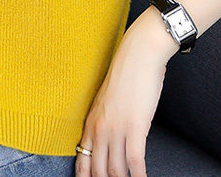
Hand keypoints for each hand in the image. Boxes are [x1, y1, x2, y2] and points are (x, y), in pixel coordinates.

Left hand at [75, 9, 177, 176]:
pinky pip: (135, 162)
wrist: (138, 55)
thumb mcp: (107, 100)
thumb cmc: (126, 75)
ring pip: (116, 171)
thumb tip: (110, 140)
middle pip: (99, 171)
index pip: (83, 160)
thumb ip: (105, 121)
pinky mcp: (135, 127)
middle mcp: (100, 128)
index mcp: (91, 121)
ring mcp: (116, 129)